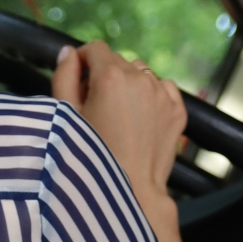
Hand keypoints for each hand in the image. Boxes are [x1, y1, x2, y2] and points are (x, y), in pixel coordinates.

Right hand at [53, 40, 186, 241]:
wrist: (130, 193)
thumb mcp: (66, 116)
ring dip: (130, 85)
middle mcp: (141, 79)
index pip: (95, 48)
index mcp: (111, 76)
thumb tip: (69, 53)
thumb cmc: (89, 158)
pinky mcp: (178, 110)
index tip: (78, 83)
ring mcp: (163, 94)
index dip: (83, 63)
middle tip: (96, 107)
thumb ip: (64, 77)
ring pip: (142, 73)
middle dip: (105, 76)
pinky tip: (141, 119)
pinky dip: (152, 96)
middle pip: (118, 61)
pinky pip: (163, 88)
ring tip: (120, 114)